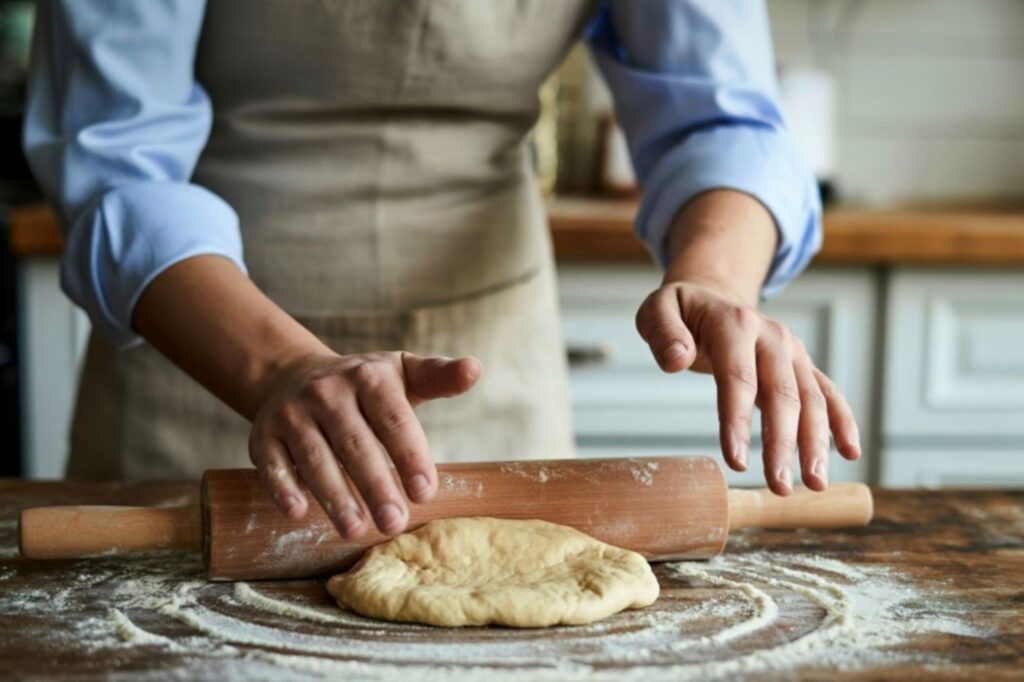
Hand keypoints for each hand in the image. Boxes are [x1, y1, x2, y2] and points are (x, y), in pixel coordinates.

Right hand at [248, 351, 481, 537]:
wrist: (294, 375)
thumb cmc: (364, 386)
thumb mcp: (404, 373)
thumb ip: (440, 377)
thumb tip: (475, 369)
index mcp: (369, 377)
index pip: (393, 419)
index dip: (409, 456)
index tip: (425, 492)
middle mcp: (328, 392)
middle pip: (355, 444)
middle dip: (375, 485)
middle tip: (394, 523)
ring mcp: (293, 414)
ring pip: (314, 457)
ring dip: (334, 495)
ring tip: (355, 529)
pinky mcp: (263, 435)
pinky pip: (271, 464)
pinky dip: (283, 488)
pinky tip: (298, 513)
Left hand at [635, 281, 860, 494]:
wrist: (711, 295)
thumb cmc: (680, 311)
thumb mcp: (657, 311)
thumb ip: (663, 333)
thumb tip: (676, 360)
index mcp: (735, 323)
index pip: (738, 376)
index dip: (738, 420)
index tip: (736, 462)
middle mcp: (772, 336)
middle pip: (782, 394)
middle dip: (783, 443)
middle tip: (779, 486)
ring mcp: (793, 351)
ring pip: (811, 399)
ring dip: (816, 443)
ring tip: (814, 485)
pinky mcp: (802, 365)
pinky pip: (827, 393)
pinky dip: (842, 422)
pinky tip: (851, 452)